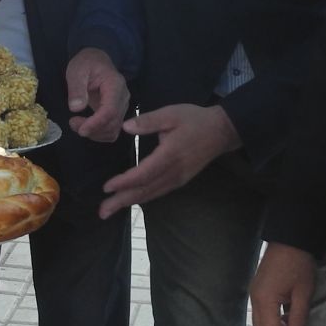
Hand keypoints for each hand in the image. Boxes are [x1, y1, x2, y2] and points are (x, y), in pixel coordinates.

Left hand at [64, 47, 128, 141]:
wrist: (96, 61)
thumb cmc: (87, 64)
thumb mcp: (77, 71)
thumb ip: (77, 88)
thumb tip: (76, 108)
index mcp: (115, 84)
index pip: (110, 110)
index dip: (96, 123)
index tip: (81, 129)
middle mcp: (123, 97)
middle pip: (113, 123)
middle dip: (92, 129)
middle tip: (72, 123)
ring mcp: (122, 106)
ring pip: (113, 130)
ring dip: (95, 134)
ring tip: (76, 125)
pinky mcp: (117, 113)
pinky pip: (112, 130)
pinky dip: (99, 134)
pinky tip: (86, 127)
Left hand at [99, 103, 240, 215]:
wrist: (222, 131)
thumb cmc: (195, 120)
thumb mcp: (171, 113)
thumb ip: (148, 120)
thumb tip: (126, 127)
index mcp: (170, 155)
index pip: (144, 173)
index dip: (125, 182)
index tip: (107, 187)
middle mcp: (174, 172)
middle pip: (145, 190)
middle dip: (122, 201)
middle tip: (102, 211)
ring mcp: (178, 179)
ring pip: (151, 194)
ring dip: (130, 203)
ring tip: (110, 210)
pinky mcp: (181, 180)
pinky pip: (158, 192)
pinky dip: (142, 198)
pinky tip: (131, 200)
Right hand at [250, 242, 316, 325]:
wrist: (290, 239)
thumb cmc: (299, 265)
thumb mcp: (303, 293)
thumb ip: (298, 318)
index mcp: (265, 300)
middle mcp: (255, 299)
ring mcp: (255, 293)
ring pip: (260, 322)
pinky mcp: (258, 289)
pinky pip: (262, 312)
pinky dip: (272, 320)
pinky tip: (287, 317)